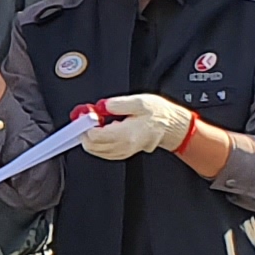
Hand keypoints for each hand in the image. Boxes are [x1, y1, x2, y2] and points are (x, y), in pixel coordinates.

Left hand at [81, 92, 195, 161]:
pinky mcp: (123, 153)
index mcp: (126, 134)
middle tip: (86, 118)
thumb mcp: (138, 102)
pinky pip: (103, 152)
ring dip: (90, 137)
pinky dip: (98, 143)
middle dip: (85, 131)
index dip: (85, 126)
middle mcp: (124, 147)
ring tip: (96, 123)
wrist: (170, 126)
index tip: (84, 115)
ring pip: (96, 151)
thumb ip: (117, 104)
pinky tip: (101, 132)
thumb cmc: (158, 114)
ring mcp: (123, 152)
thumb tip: (102, 106)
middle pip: (92, 146)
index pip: (95, 136)